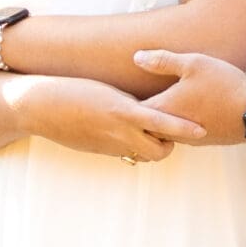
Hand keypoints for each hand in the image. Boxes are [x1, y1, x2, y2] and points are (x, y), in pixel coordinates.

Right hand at [33, 76, 205, 160]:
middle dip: (170, 144)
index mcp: (125, 111)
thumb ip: (131, 105)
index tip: (202, 130)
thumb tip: (148, 113)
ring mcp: (110, 146)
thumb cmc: (75, 91)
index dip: (184, 128)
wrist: (42, 107)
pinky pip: (125, 154)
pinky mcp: (100, 152)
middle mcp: (120, 132)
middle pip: (159, 150)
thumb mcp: (109, 93)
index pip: (163, 123)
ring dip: (151, 147)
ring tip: (152, 133)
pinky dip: (132, 147)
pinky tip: (128, 135)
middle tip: (172, 133)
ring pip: (143, 155)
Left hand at [131, 50, 245, 144]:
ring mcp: (185, 138)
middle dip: (136, 115)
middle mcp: (171, 129)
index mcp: (164, 109)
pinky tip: (178, 111)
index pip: (131, 111)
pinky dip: (172, 125)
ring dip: (155, 121)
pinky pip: (177, 135)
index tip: (117, 93)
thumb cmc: (223, 84)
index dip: (122, 102)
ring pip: (161, 132)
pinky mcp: (199, 141)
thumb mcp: (193, 63)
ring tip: (153, 104)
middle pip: (143, 126)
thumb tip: (136, 57)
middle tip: (130, 101)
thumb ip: (162, 61)